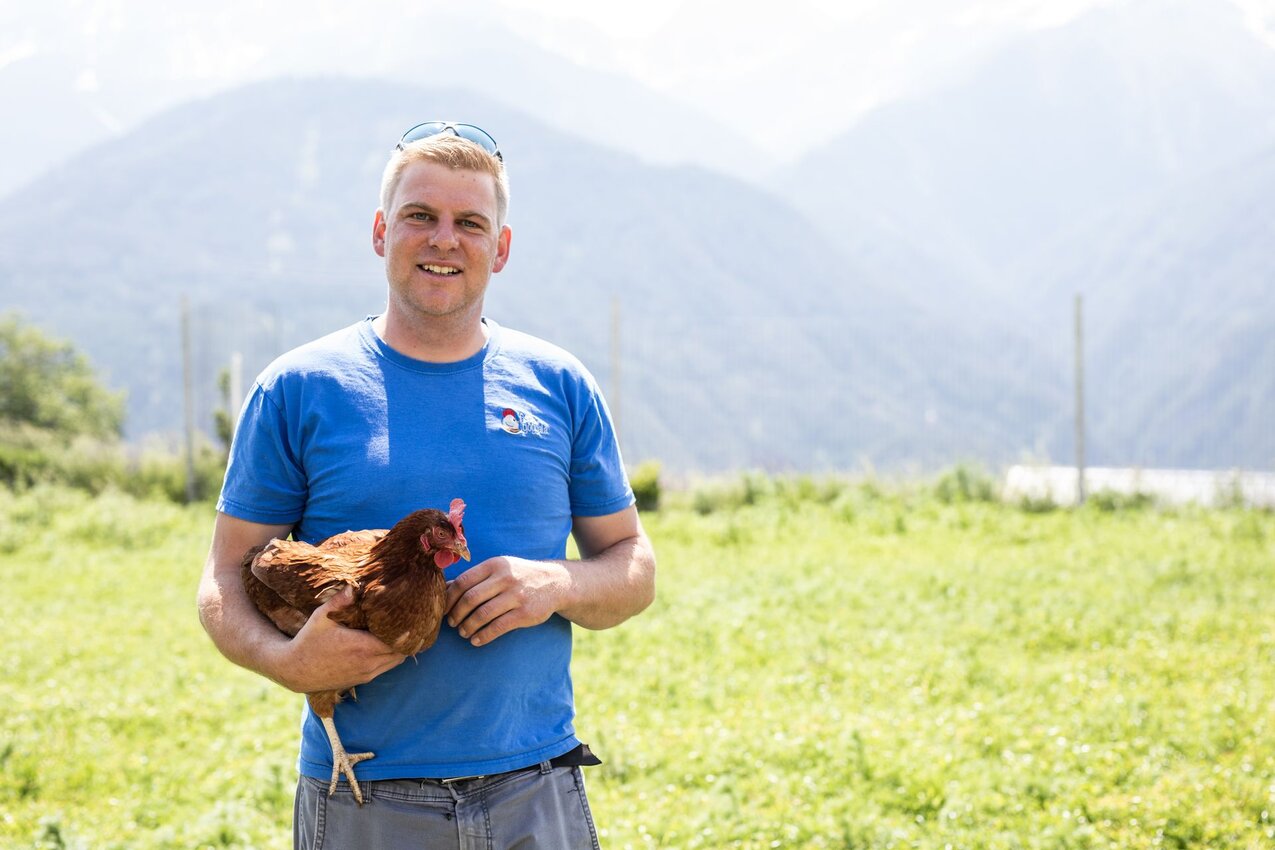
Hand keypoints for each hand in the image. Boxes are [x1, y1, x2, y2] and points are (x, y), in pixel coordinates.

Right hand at [271, 587, 404, 692]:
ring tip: (397, 631)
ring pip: (396, 661)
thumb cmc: (309, 641)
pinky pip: (386, 668)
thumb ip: (339, 601)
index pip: (398, 641)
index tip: (407, 615)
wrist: (295, 670)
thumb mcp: (322, 618)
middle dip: (406, 638)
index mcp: (362, 647)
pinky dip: (390, 657)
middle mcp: (368, 663)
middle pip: (402, 651)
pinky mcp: (362, 680)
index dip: (406, 629)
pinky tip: (385, 644)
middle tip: (406, 621)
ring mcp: (366, 674)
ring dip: (399, 648)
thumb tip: (353, 586)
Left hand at [445, 557, 571, 645]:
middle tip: (452, 623)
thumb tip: (445, 588)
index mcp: (495, 565)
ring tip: (464, 632)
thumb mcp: (500, 568)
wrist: (555, 582)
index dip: (449, 598)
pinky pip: (498, 627)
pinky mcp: (525, 613)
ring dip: (468, 627)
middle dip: (456, 614)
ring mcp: (516, 595)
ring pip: (482, 615)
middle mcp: (505, 578)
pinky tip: (476, 640)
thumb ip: (476, 577)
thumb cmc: (519, 576)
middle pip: (470, 599)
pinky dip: (483, 636)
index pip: (463, 581)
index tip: (444, 609)